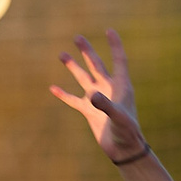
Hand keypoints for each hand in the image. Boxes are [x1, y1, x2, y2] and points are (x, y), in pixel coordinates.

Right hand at [49, 30, 150, 161]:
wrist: (124, 149)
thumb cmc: (127, 133)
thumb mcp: (119, 118)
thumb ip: (106, 105)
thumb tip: (92, 95)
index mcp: (121, 86)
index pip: (119, 60)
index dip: (115, 45)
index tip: (109, 30)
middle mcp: (109, 89)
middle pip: (97, 65)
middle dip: (87, 51)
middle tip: (78, 37)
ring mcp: (98, 100)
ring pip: (84, 78)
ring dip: (73, 67)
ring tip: (62, 54)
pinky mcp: (90, 111)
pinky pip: (74, 100)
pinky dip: (64, 95)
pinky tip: (53, 88)